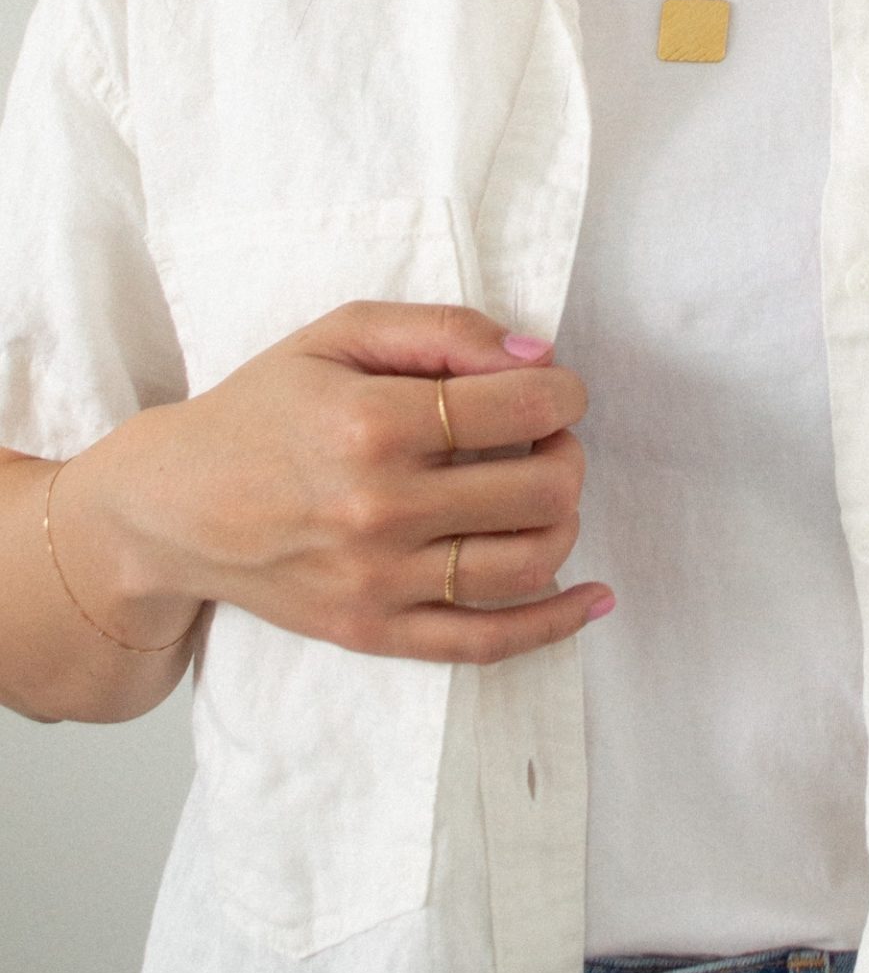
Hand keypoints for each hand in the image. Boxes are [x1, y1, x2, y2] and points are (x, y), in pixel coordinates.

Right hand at [68, 300, 614, 661]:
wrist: (172, 508)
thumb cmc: (262, 410)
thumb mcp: (337, 336)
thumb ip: (441, 331)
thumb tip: (536, 357)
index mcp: (372, 424)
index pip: (521, 408)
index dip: (563, 393)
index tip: (557, 391)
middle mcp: (380, 509)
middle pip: (541, 488)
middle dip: (567, 454)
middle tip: (548, 440)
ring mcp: (380, 581)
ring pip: (530, 562)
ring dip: (565, 522)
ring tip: (547, 497)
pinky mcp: (377, 632)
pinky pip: (491, 641)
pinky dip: (556, 622)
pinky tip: (593, 596)